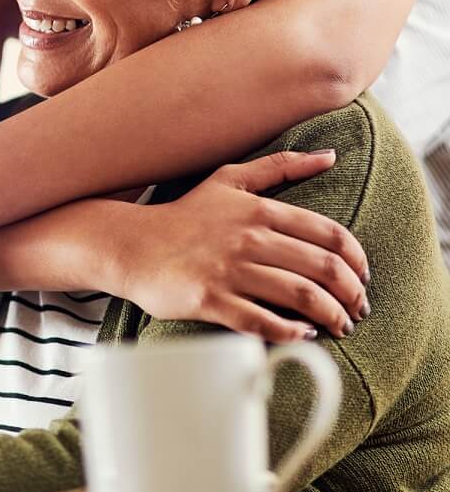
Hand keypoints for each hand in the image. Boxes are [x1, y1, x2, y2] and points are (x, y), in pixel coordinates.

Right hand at [118, 149, 369, 340]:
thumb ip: (280, 166)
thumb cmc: (183, 216)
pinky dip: (291, 332)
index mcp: (259, 210)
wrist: (130, 246)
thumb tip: (330, 155)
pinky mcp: (210, 300)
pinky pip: (262, 321)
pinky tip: (302, 335)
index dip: (357, 261)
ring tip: (339, 327)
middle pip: (322, 269)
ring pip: (300, 296)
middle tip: (357, 310)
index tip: (362, 278)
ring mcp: (229, 270)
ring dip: (331, 316)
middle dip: (351, 295)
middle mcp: (248, 239)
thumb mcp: (229, 180)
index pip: (330, 236)